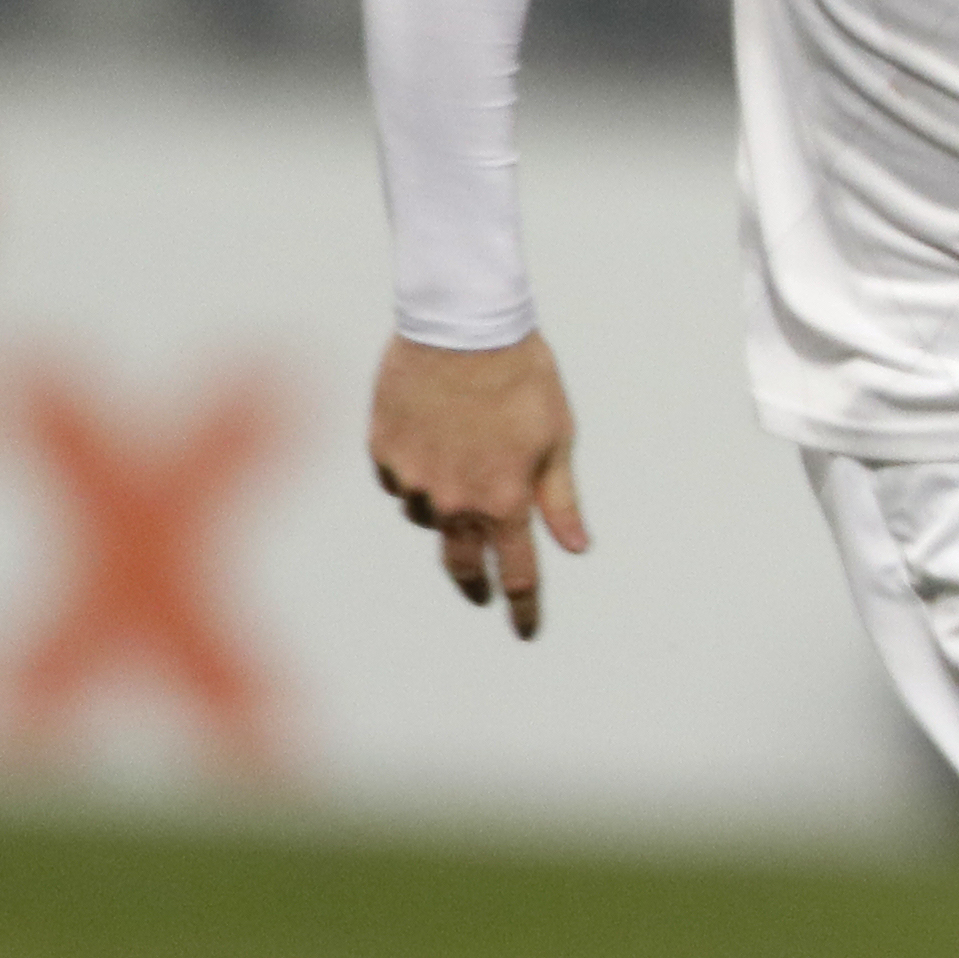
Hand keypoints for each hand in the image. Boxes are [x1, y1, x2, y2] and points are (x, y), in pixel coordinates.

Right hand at [370, 332, 586, 638]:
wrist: (461, 327)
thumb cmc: (522, 378)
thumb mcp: (557, 439)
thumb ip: (561, 501)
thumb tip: (576, 547)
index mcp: (504, 499)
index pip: (517, 573)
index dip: (523, 606)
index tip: (526, 631)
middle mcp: (453, 500)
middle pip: (462, 563)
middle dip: (475, 583)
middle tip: (481, 592)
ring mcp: (412, 479)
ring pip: (428, 516)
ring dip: (445, 509)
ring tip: (462, 468)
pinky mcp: (382, 452)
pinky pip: (398, 482)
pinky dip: (416, 475)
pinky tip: (430, 443)